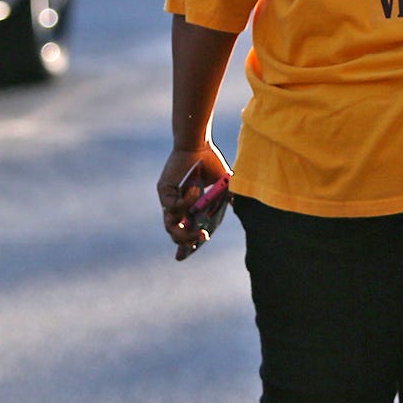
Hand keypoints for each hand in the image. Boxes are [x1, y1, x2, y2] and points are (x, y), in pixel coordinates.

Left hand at [158, 138, 230, 259]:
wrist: (199, 144)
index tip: (181, 258)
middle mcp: (178, 206)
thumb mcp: (223, 186)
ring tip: (200, 230)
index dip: (184, 247)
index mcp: (190, 209)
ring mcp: (169, 199)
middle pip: (175, 233)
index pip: (185, 232)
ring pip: (170, 225)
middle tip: (202, 238)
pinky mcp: (164, 190)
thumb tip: (238, 210)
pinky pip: (173, 206)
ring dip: (185, 231)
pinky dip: (187, 202)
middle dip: (187, 242)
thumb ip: (227, 201)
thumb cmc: (211, 163)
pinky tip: (196, 190)